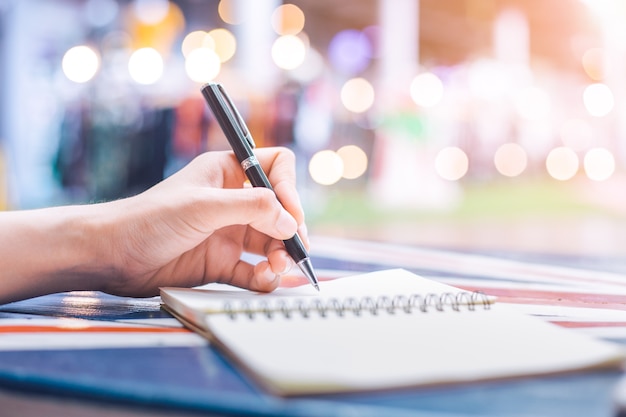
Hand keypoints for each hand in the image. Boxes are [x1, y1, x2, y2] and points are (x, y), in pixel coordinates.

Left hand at [98, 147, 307, 296]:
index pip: (274, 169)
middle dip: (290, 230)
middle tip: (294, 250)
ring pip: (270, 243)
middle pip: (279, 211)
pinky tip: (264, 280)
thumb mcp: (204, 206)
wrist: (112, 256)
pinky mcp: (220, 263)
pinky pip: (253, 270)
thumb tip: (290, 222)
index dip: (288, 189)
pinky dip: (264, 277)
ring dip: (281, 255)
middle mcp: (232, 202)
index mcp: (227, 173)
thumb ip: (252, 208)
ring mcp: (227, 234)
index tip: (291, 214)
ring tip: (278, 267)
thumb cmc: (149, 219)